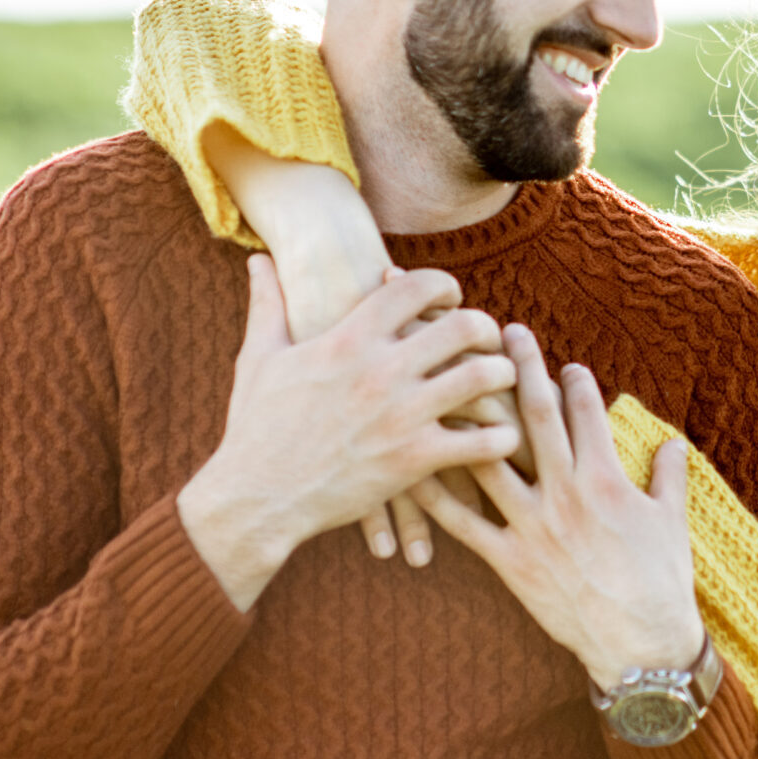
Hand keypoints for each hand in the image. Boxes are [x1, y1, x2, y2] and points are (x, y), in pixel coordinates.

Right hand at [178, 255, 519, 609]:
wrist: (253, 499)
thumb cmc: (255, 427)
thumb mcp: (260, 358)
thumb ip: (269, 304)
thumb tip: (259, 259)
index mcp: (348, 339)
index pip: (415, 286)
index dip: (442, 285)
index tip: (451, 298)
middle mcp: (379, 370)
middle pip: (462, 326)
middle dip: (485, 327)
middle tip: (489, 339)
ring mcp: (399, 416)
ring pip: (481, 378)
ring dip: (502, 375)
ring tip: (504, 381)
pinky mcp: (412, 461)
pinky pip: (479, 441)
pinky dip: (500, 437)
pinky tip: (501, 436)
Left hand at [411, 324, 703, 690]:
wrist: (640, 647)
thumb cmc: (661, 584)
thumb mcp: (672, 522)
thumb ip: (669, 477)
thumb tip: (671, 443)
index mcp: (607, 480)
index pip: (586, 411)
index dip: (573, 379)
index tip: (560, 359)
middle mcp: (566, 495)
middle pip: (536, 418)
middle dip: (520, 370)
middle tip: (505, 331)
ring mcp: (534, 527)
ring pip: (491, 460)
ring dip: (470, 418)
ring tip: (449, 382)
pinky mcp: (510, 562)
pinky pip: (466, 524)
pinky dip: (438, 496)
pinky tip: (414, 467)